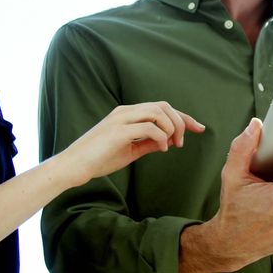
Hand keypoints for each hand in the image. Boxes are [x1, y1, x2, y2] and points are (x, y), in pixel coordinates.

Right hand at [59, 102, 205, 184]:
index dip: (183, 117)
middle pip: (163, 106)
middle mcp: (125, 111)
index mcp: (127, 113)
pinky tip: (162, 148)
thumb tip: (169, 141)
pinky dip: (161, 137)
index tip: (199, 128)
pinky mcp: (118, 131)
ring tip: (173, 145)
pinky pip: (150, 127)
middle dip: (181, 121)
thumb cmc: (98, 159)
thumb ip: (148, 143)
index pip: (161, 108)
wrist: (73, 166)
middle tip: (184, 142)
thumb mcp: (130, 150)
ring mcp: (121, 119)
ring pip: (158, 112)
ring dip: (172, 128)